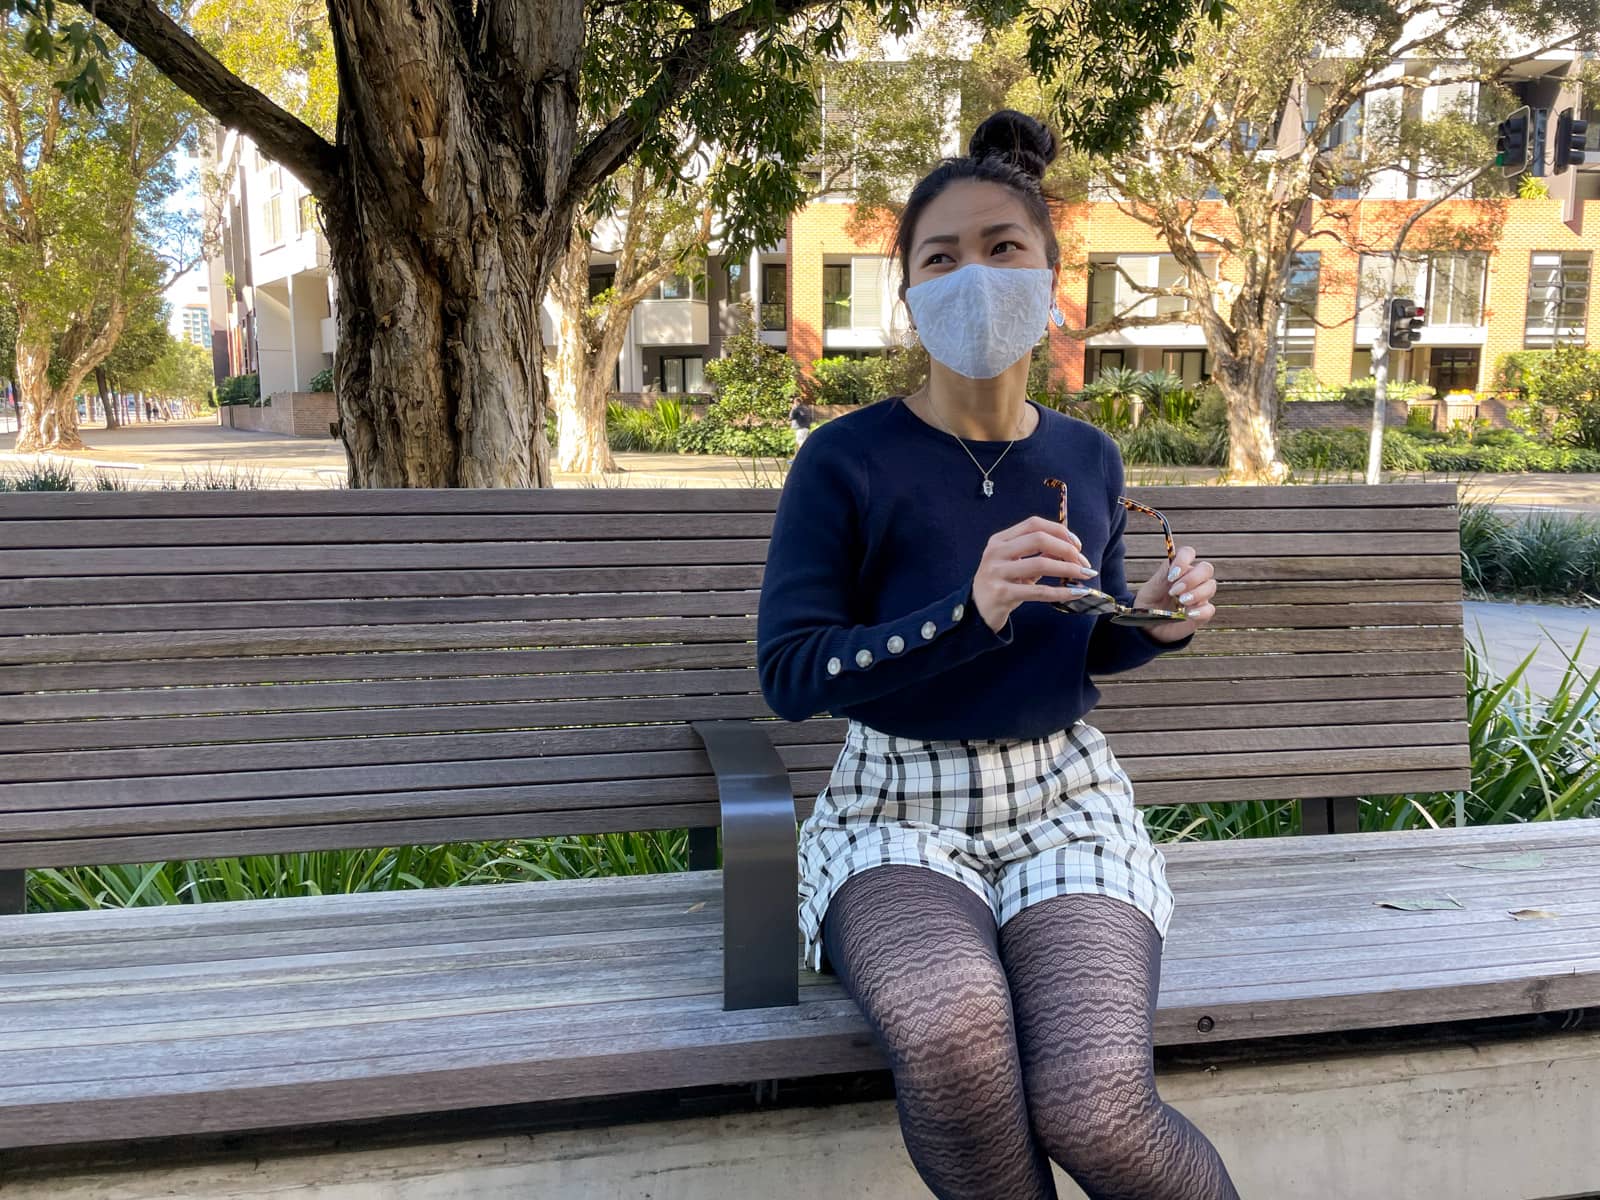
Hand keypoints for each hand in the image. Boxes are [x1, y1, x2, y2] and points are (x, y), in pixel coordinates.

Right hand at [973, 516, 1099, 633]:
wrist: (977, 610)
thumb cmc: (1001, 583)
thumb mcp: (1016, 564)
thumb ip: (1038, 553)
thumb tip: (1071, 548)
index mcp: (1000, 540)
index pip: (1034, 524)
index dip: (1059, 531)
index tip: (1077, 544)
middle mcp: (996, 552)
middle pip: (1039, 539)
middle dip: (1067, 549)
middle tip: (1084, 562)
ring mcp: (997, 572)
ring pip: (1041, 564)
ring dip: (1069, 569)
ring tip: (1085, 575)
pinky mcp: (1002, 594)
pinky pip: (1039, 591)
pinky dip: (1061, 592)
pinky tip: (1076, 593)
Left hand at [1133, 546, 1216, 642]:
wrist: (1148, 627)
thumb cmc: (1148, 605)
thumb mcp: (1148, 590)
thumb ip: (1161, 578)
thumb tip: (1172, 567)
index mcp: (1178, 570)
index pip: (1188, 553)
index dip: (1183, 560)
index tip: (1171, 575)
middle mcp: (1192, 581)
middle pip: (1206, 568)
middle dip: (1192, 578)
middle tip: (1175, 591)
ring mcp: (1199, 596)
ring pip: (1210, 586)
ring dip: (1196, 593)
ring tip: (1181, 602)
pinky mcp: (1202, 613)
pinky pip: (1210, 609)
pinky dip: (1200, 611)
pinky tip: (1188, 614)